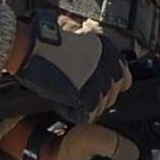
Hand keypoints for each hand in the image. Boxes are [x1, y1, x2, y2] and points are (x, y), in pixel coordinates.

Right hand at [12, 18, 132, 122]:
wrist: (34, 48)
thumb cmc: (49, 45)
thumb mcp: (82, 43)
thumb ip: (97, 59)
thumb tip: (102, 74)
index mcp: (110, 51)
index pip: (124, 80)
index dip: (109, 87)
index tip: (95, 87)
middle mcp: (110, 67)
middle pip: (112, 96)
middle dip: (96, 98)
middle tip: (76, 91)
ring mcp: (101, 83)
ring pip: (100, 107)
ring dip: (84, 105)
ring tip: (67, 94)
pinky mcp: (89, 98)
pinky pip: (87, 115)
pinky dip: (74, 113)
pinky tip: (63, 101)